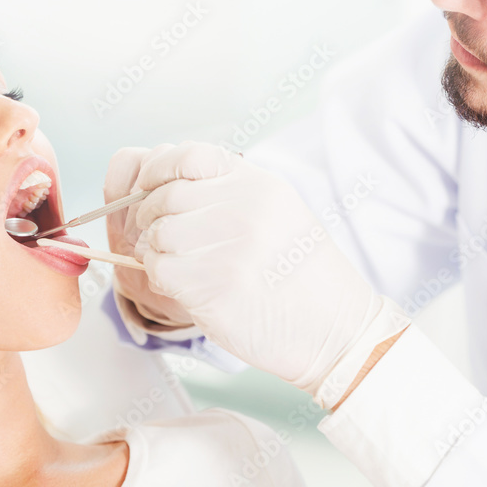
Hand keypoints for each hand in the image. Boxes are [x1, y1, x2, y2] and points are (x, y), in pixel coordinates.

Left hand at [129, 142, 405, 397]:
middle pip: (164, 196)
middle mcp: (242, 207)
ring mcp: (227, 244)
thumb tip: (166, 185)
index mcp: (257, 184)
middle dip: (152, 220)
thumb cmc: (303, 279)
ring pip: (157, 234)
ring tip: (183, 269)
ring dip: (158, 253)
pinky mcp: (212, 284)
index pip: (187, 155)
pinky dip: (164, 281)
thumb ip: (230, 193)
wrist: (336, 330)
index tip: (151, 190)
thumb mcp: (278, 214)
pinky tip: (189, 289)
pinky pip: (159, 270)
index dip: (159, 171)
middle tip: (165, 242)